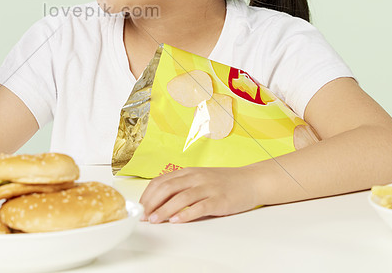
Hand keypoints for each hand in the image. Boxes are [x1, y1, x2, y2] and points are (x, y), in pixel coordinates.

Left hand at [138, 166, 258, 223]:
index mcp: (189, 172)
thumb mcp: (200, 179)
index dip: (148, 194)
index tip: (140, 207)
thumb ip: (182, 186)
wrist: (251, 181)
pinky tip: (177, 220)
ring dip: (165, 209)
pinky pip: (200, 206)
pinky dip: (186, 214)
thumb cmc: (224, 182)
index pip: (162, 181)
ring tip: (156, 220)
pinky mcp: (219, 200)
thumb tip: (159, 201)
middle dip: (152, 203)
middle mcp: (196, 177)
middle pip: (168, 188)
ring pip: (181, 197)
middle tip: (144, 216)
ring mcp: (208, 188)